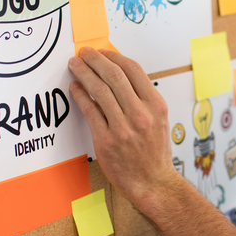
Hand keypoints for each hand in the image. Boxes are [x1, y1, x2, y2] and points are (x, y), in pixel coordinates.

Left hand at [68, 47, 178, 208]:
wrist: (153, 182)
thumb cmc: (155, 153)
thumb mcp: (159, 120)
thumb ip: (143, 99)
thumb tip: (121, 76)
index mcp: (156, 106)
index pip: (133, 70)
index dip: (114, 56)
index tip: (102, 52)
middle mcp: (141, 114)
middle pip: (114, 75)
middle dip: (95, 60)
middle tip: (84, 53)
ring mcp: (123, 128)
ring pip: (99, 90)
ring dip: (84, 73)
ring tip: (75, 66)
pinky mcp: (106, 141)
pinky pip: (89, 111)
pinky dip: (80, 96)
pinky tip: (75, 88)